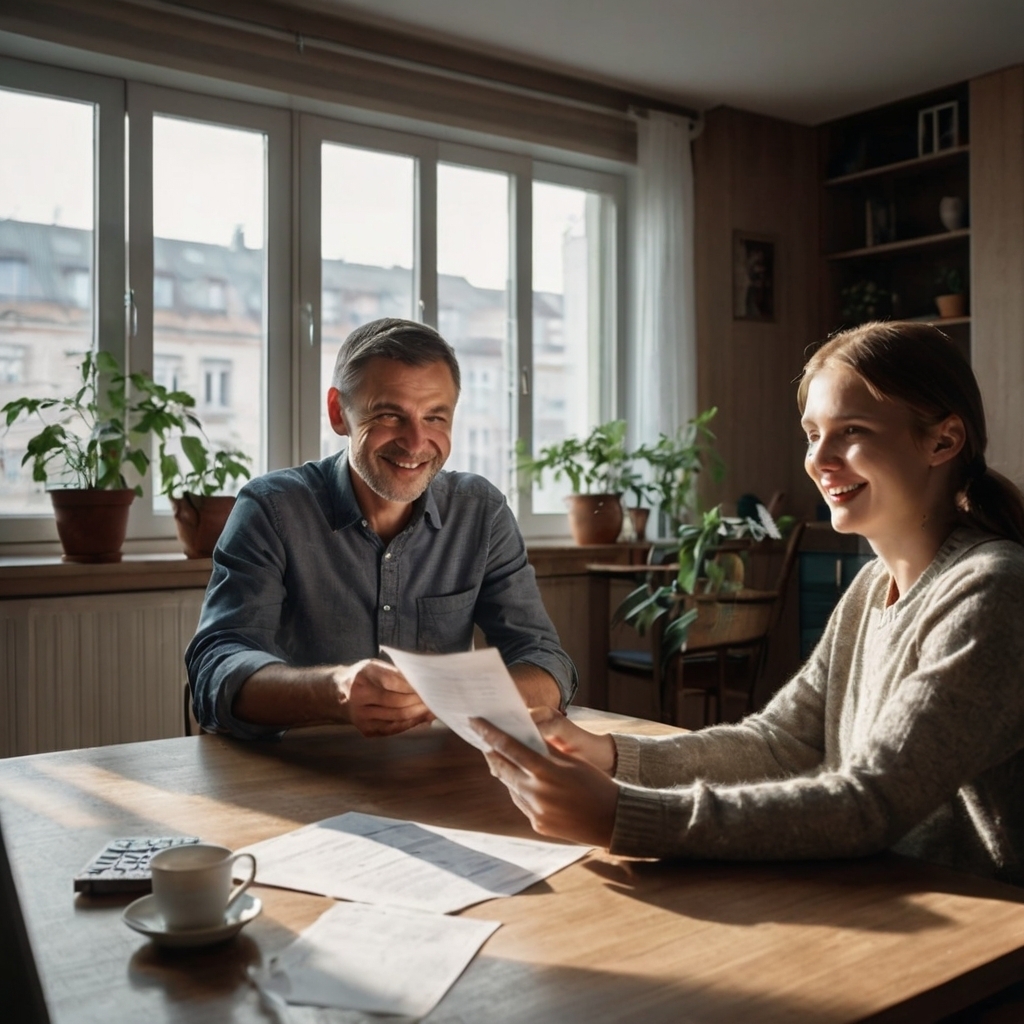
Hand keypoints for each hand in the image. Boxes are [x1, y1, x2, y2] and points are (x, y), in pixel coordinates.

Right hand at [335, 659, 433, 736]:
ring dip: (418, 713)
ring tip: (433, 708)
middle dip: (419, 701)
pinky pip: (393, 728)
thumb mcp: (376, 667)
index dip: (412, 685)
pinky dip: (410, 723)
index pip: (392, 681)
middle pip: (396, 701)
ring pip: (397, 716)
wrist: (338, 695)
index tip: (429, 685)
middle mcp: (359, 695)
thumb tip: (424, 683)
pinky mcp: (366, 729)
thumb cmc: (366, 677)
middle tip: (436, 699)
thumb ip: (397, 673)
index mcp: (363, 675)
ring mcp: (360, 715)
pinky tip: (422, 718)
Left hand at [472, 718, 618, 847]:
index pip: (508, 746)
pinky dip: (521, 791)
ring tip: (504, 760)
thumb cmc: (595, 784)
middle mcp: (535, 791)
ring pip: (510, 786)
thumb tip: (523, 738)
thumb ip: (545, 751)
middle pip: (502, 767)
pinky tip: (525, 784)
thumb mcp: (572, 761)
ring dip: (507, 773)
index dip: (489, 733)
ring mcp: (535, 811)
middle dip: (491, 753)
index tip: (475, 722)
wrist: (612, 820)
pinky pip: (522, 803)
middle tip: (483, 741)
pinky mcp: (537, 824)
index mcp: (545, 770)